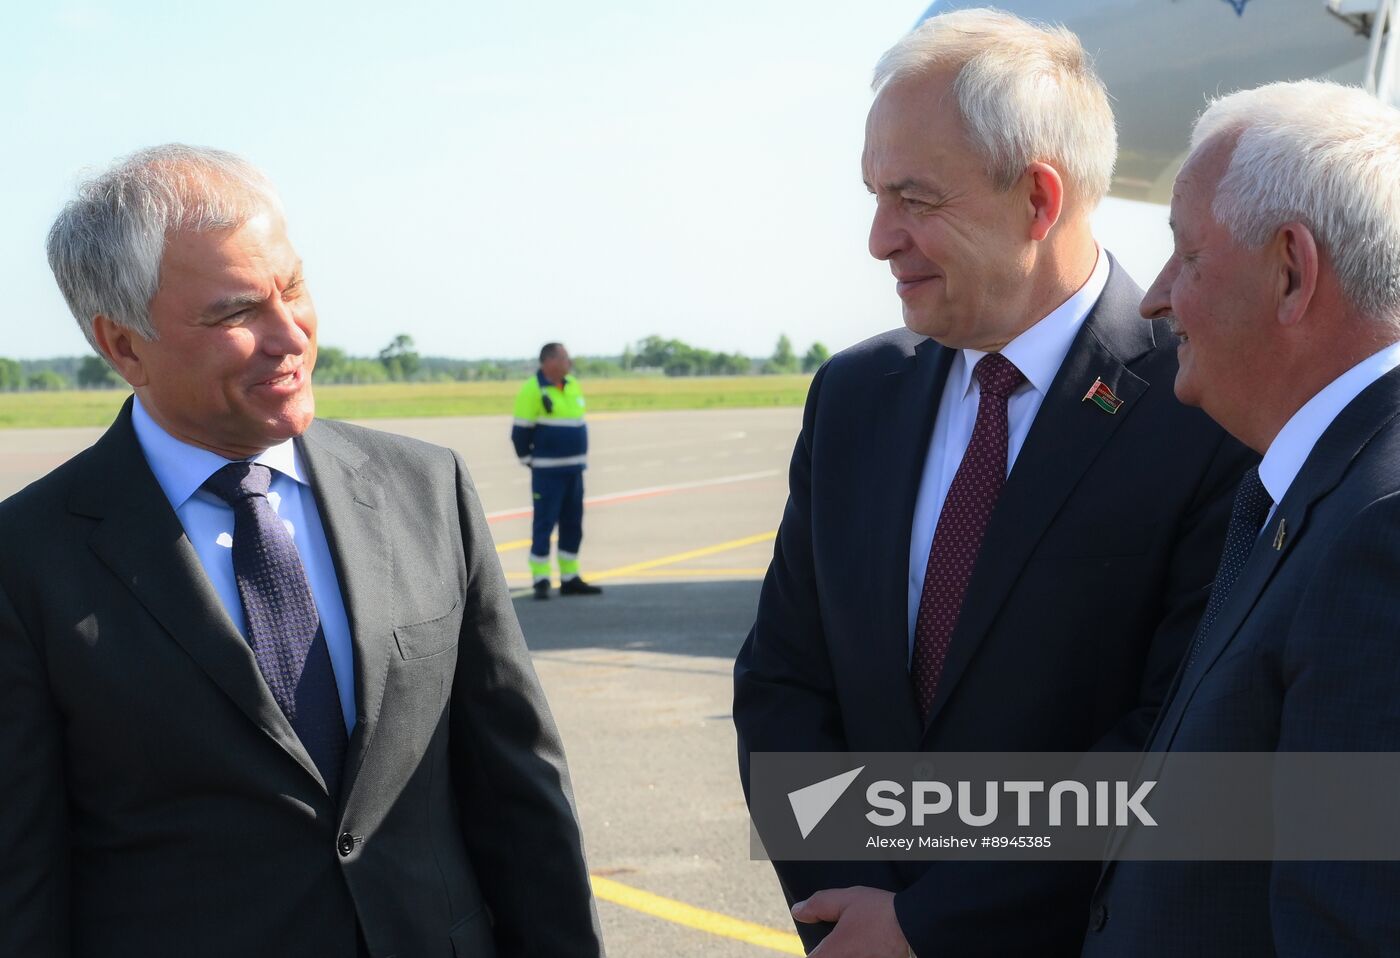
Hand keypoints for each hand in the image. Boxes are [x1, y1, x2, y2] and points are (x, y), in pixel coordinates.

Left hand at [792, 886, 909, 957]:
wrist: (917, 926)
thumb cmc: (881, 913)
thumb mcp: (846, 900)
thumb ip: (818, 905)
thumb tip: (798, 912)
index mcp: (832, 954)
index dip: (816, 952)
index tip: (825, 944)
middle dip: (833, 952)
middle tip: (847, 941)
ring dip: (850, 953)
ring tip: (862, 944)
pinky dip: (865, 955)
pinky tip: (872, 948)